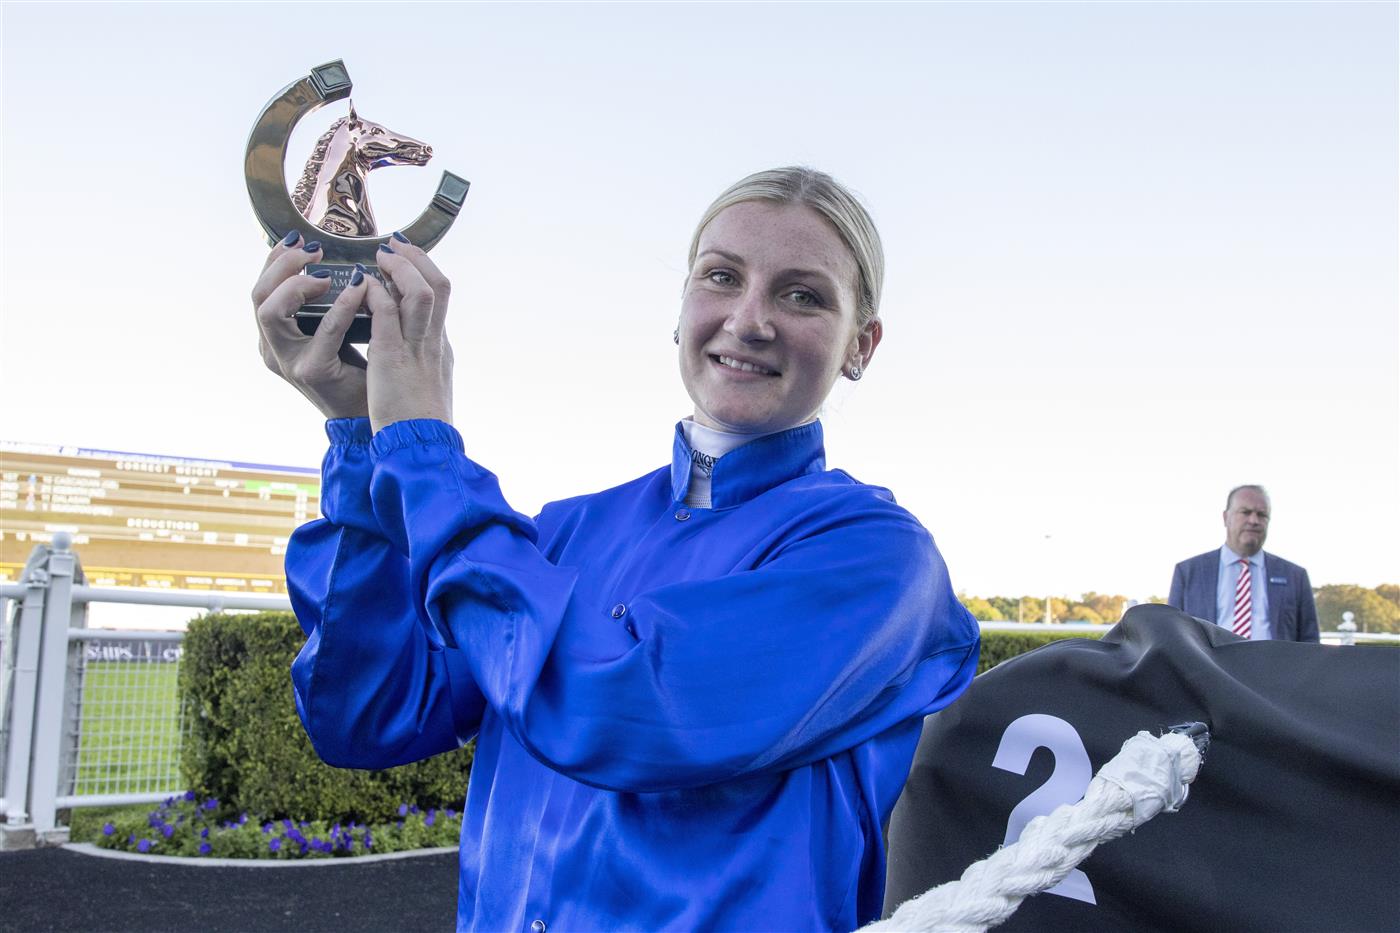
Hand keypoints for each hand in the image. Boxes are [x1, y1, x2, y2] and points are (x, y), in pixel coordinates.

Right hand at [252, 233, 370, 419]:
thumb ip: (324, 301)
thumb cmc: (354, 367)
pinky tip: (358, 289)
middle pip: (258, 295)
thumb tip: (330, 258)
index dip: (276, 260)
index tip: (300, 239)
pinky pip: (324, 330)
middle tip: (312, 250)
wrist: (368, 411)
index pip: (262, 288)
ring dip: (298, 284)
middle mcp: (273, 348)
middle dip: (282, 265)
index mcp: (274, 335)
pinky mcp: (313, 371)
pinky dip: (341, 305)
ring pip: (271, 311)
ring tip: (325, 274)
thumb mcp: (332, 328)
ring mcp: (288, 361)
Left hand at [365, 236, 453, 432]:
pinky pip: (386, 310)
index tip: (407, 259)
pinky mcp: (392, 356)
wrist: (420, 448)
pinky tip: (359, 283)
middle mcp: (433, 342)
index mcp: (440, 349)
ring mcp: (415, 347)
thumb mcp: (425, 383)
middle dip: (417, 260)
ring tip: (379, 256)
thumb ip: (419, 359)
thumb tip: (408, 346)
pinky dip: (374, 292)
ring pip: (420, 291)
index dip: (425, 273)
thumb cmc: (419, 424)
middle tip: (394, 246)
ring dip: (398, 267)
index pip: (441, 299)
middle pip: (439, 286)